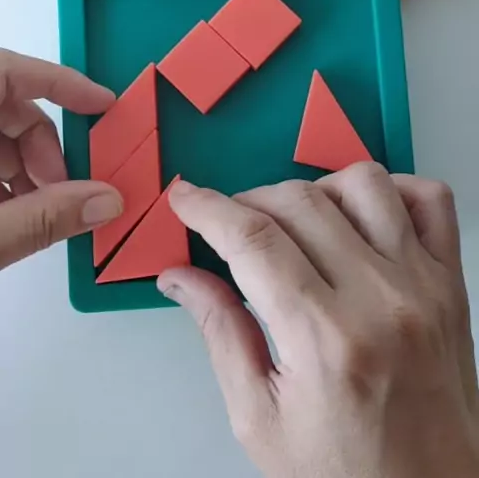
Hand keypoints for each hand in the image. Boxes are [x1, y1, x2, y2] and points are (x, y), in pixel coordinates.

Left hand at [0, 49, 122, 270]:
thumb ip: (43, 218)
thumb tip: (105, 203)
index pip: (9, 71)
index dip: (61, 84)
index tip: (102, 105)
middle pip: (6, 107)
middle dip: (43, 150)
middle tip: (62, 193)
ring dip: (22, 172)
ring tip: (31, 218)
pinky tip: (8, 220)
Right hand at [158, 164, 478, 477]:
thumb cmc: (347, 472)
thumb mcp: (259, 420)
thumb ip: (220, 334)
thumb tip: (181, 277)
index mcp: (324, 340)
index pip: (253, 240)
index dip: (208, 207)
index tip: (186, 198)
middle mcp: (379, 300)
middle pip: (300, 202)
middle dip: (248, 200)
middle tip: (231, 226)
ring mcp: (422, 284)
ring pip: (363, 183)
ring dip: (316, 188)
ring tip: (297, 223)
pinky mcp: (450, 281)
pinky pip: (430, 198)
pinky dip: (391, 188)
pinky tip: (361, 215)